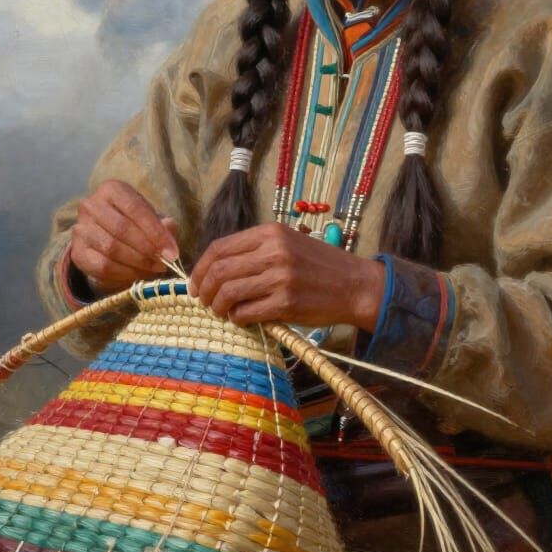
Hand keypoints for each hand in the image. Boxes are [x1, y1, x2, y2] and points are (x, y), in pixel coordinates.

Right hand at [70, 179, 179, 292]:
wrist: (106, 235)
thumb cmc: (135, 223)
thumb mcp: (151, 218)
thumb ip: (164, 223)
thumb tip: (170, 226)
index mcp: (112, 189)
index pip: (135, 209)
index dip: (156, 231)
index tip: (172, 251)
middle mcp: (91, 205)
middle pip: (122, 228)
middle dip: (147, 249)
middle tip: (164, 263)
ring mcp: (81, 228)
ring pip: (111, 248)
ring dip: (137, 262)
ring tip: (154, 268)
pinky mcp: (77, 252)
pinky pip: (102, 266)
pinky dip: (124, 273)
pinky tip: (138, 274)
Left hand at [188, 223, 384, 329]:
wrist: (355, 285)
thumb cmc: (320, 266)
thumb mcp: (288, 243)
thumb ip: (256, 250)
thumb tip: (217, 268)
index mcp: (271, 232)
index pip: (220, 247)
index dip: (201, 267)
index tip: (196, 282)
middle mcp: (274, 251)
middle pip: (220, 270)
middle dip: (204, 289)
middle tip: (204, 301)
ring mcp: (280, 277)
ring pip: (229, 292)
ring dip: (218, 306)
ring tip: (221, 312)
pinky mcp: (287, 303)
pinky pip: (247, 312)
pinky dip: (237, 318)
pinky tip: (241, 319)